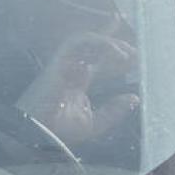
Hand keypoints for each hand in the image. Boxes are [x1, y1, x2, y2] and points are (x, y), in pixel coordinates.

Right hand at [19, 34, 138, 146]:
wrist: (37, 133)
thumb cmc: (58, 131)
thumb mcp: (95, 124)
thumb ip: (114, 111)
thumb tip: (134, 98)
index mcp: (79, 81)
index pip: (99, 60)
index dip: (115, 50)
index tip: (135, 48)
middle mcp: (72, 69)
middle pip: (95, 46)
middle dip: (117, 44)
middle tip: (138, 52)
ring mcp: (65, 63)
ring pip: (88, 41)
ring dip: (110, 42)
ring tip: (127, 54)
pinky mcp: (58, 61)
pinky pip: (78, 42)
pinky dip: (98, 42)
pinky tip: (116, 52)